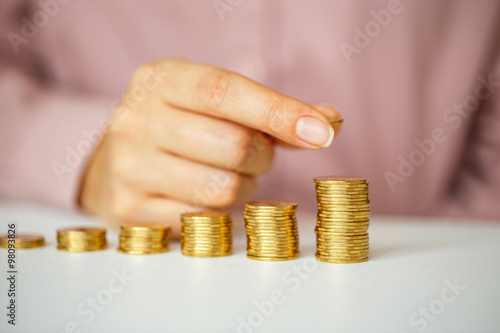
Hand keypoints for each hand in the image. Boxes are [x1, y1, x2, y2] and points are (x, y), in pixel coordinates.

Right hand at [79, 59, 341, 236]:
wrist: (117, 161)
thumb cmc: (181, 127)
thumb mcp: (216, 104)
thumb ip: (272, 111)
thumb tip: (329, 122)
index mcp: (160, 80)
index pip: (225, 93)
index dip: (278, 113)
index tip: (321, 132)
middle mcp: (136, 119)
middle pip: (233, 146)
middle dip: (261, 156)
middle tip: (253, 154)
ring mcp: (129, 167)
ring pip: (223, 189)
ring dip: (243, 187)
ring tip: (226, 174)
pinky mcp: (131, 210)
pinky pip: (205, 219)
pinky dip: (219, 212)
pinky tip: (203, 196)